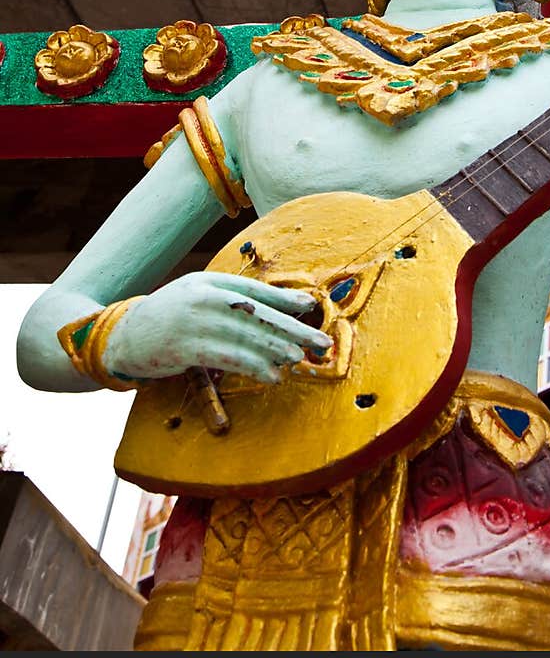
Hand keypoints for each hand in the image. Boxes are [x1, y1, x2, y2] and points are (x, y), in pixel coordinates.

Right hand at [102, 271, 331, 383]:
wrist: (121, 334)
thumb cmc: (167, 317)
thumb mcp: (197, 297)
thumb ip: (230, 300)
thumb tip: (275, 309)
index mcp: (210, 282)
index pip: (255, 290)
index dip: (284, 299)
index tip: (311, 307)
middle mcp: (204, 296)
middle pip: (257, 313)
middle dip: (292, 328)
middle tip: (320, 342)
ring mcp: (194, 321)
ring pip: (246, 336)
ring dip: (277, 349)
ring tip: (299, 359)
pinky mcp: (185, 347)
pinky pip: (227, 357)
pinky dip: (253, 366)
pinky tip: (271, 375)